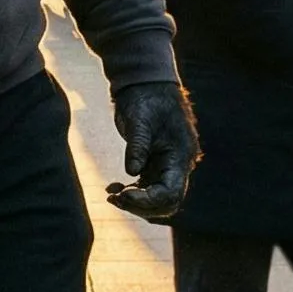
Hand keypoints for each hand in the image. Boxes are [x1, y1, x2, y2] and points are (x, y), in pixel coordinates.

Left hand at [108, 80, 198, 223]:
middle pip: (167, 202)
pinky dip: (131, 193)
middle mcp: (178, 165)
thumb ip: (137, 146)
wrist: (145, 85)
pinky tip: (113, 188)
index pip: (170, 192)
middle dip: (141, 206)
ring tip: (111, 195)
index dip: (148, 200)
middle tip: (115, 199)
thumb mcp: (139, 119)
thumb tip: (132, 172)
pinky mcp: (155, 165)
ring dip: (135, 202)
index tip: (123, 195)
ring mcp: (167, 166)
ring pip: (157, 199)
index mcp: (180, 155)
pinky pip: (147, 189)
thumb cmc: (146, 98)